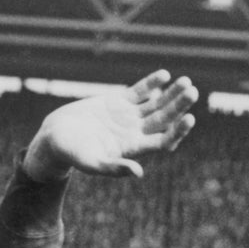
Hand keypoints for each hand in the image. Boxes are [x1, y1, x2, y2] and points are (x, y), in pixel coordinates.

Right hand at [20, 70, 197, 181]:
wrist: (55, 137)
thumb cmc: (72, 154)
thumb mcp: (91, 163)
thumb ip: (113, 168)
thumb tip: (139, 172)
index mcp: (134, 148)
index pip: (164, 140)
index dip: (179, 131)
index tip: (190, 118)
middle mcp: (136, 132)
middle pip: (165, 119)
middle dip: (179, 106)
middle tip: (193, 92)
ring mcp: (129, 116)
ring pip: (156, 103)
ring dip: (171, 93)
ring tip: (186, 81)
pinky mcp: (118, 102)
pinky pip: (139, 91)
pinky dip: (151, 83)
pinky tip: (164, 75)